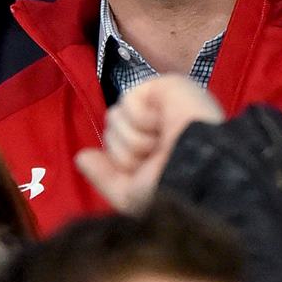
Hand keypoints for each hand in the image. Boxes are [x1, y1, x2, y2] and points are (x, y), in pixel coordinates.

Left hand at [75, 75, 222, 213]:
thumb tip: (81, 156)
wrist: (200, 173)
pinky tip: (165, 125)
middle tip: (158, 157)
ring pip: (114, 117)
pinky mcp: (166, 86)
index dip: (123, 162)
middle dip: (127, 151)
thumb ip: (104, 177)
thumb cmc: (172, 190)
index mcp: (156, 151)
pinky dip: (141, 119)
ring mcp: (163, 105)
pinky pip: (127, 101)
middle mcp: (159, 127)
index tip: (148, 172)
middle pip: (111, 131)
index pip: (115, 147)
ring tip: (162, 143)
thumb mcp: (132, 195)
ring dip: (134, 138)